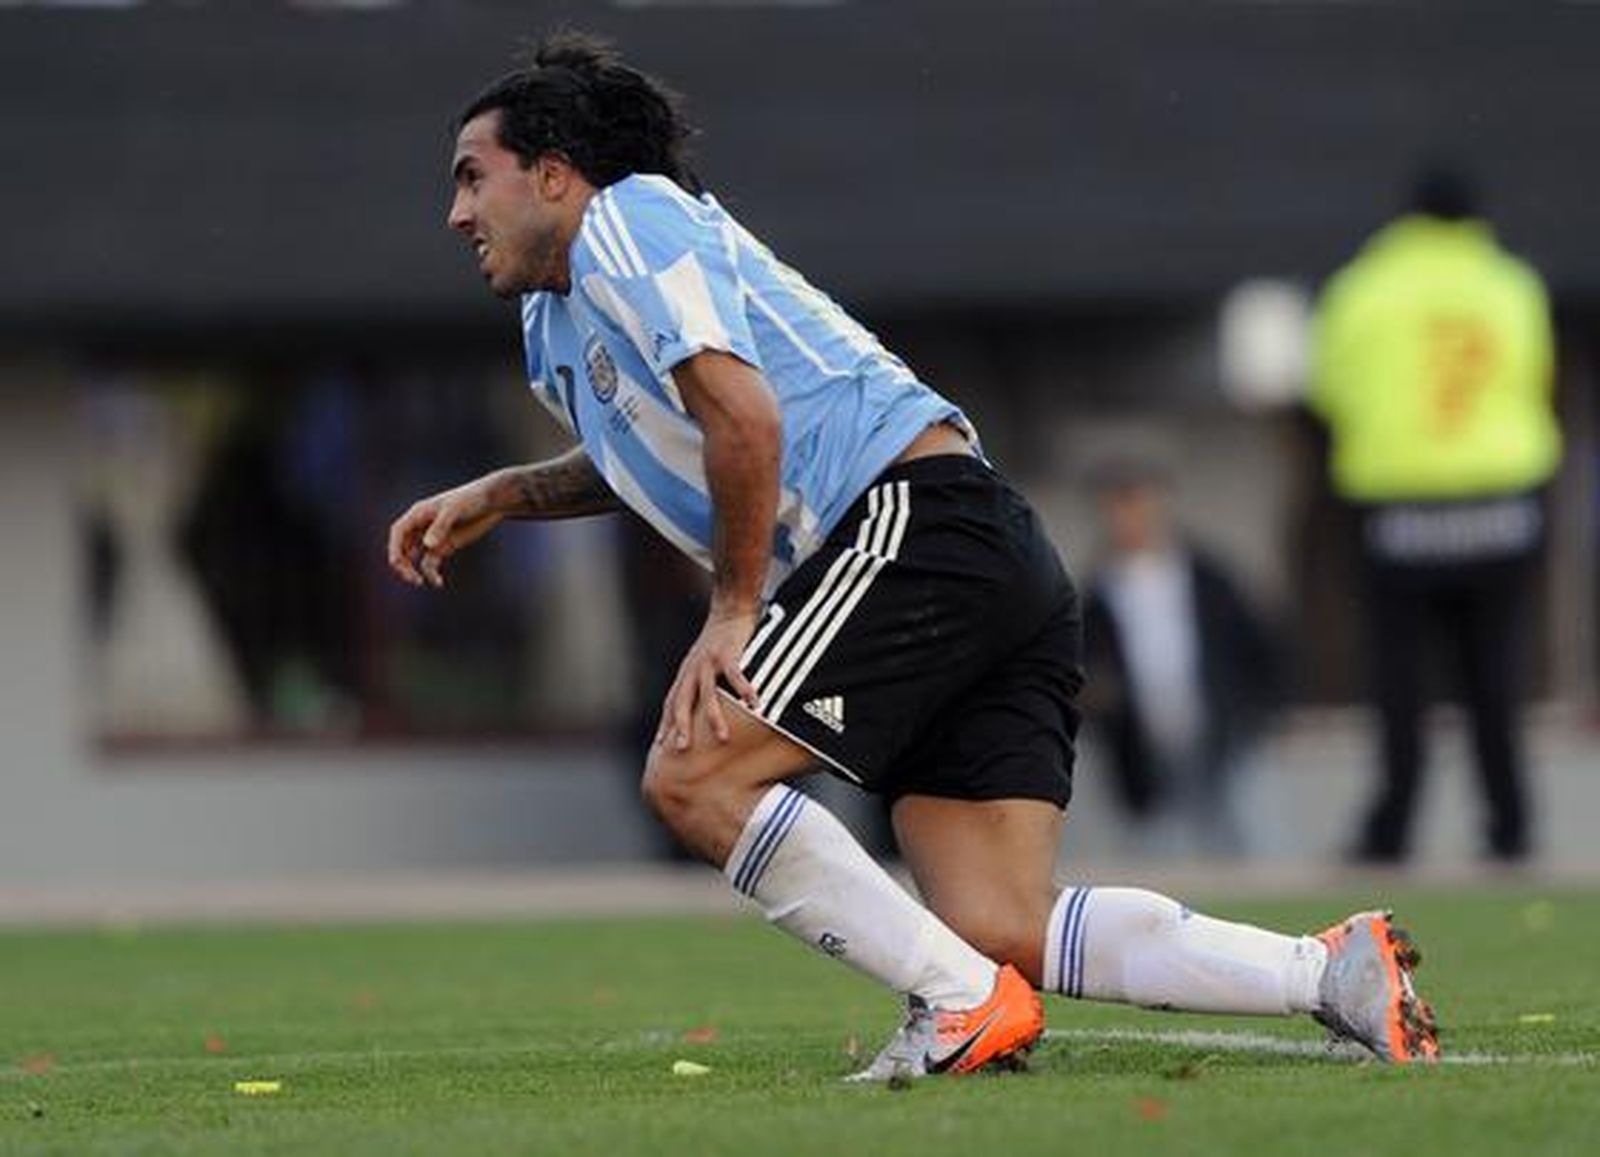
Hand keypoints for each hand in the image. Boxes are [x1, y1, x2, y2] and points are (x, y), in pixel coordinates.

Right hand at [386, 475, 505, 588]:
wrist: (492, 501)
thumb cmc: (471, 498)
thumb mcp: (455, 509)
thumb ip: (441, 526)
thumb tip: (428, 545)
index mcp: (419, 513)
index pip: (399, 531)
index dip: (394, 547)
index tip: (396, 563)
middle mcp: (422, 526)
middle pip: (402, 547)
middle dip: (402, 563)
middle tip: (412, 578)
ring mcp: (433, 537)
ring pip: (414, 557)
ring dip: (412, 570)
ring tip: (419, 582)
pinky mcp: (445, 546)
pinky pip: (431, 562)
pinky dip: (431, 573)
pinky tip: (438, 582)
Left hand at [656, 607, 761, 750]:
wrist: (730, 608)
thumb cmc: (720, 640)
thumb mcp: (703, 662)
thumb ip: (701, 683)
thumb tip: (706, 706)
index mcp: (686, 674)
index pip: (672, 703)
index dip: (666, 724)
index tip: (662, 746)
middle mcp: (693, 669)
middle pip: (683, 702)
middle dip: (681, 726)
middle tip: (681, 749)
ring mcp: (709, 661)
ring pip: (709, 694)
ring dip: (715, 717)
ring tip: (723, 738)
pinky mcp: (728, 653)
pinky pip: (736, 675)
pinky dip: (745, 690)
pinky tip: (755, 705)